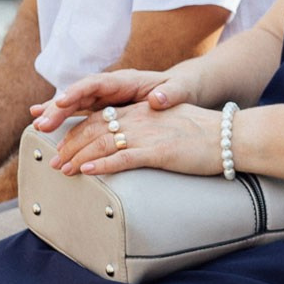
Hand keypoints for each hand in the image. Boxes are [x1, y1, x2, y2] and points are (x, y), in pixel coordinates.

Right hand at [34, 63, 194, 132]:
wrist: (181, 91)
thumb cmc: (180, 90)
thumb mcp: (180, 91)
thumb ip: (170, 94)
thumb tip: (156, 100)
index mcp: (125, 79)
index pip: (96, 83)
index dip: (77, 92)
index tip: (61, 102)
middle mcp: (110, 86)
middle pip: (79, 94)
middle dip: (59, 108)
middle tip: (41, 123)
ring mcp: (104, 97)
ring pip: (75, 104)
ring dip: (55, 114)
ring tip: (36, 125)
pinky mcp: (103, 108)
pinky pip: (79, 113)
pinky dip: (62, 118)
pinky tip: (43, 123)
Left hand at [56, 101, 223, 177]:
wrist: (229, 137)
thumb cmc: (202, 134)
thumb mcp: (168, 124)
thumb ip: (145, 128)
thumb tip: (127, 143)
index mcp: (140, 110)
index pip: (99, 116)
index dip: (76, 130)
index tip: (60, 144)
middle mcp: (139, 118)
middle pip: (93, 128)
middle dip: (69, 144)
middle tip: (53, 161)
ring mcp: (148, 134)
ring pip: (102, 143)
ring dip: (78, 157)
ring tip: (62, 170)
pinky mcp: (158, 151)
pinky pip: (123, 158)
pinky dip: (101, 165)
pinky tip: (87, 173)